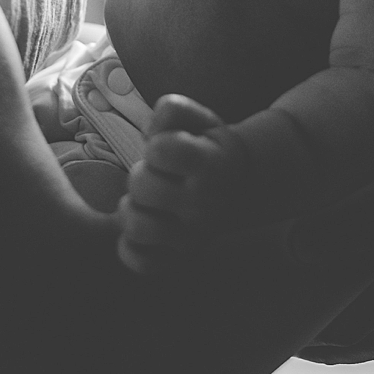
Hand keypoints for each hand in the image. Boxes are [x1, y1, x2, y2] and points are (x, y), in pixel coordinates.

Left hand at [116, 94, 252, 272]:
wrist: (242, 186)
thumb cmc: (210, 149)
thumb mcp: (201, 119)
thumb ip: (172, 110)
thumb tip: (150, 134)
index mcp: (210, 164)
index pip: (160, 150)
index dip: (156, 145)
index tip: (169, 150)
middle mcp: (204, 203)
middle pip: (141, 186)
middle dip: (141, 174)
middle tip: (156, 175)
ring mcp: (193, 236)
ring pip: (137, 227)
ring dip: (131, 210)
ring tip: (144, 203)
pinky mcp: (181, 258)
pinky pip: (143, 263)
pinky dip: (132, 249)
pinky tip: (142, 230)